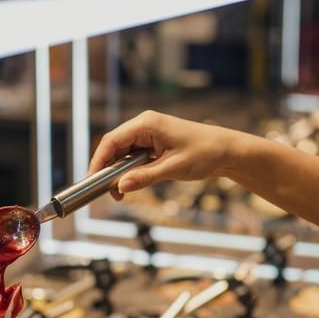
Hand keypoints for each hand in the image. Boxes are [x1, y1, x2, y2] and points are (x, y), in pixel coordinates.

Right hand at [88, 110, 247, 198]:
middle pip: (114, 147)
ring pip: (122, 153)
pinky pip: (133, 156)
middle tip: (107, 193)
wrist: (227, 151)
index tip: (91, 180)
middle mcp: (145, 125)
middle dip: (107, 170)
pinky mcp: (154, 143)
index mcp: (147, 124)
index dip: (98, 161)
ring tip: (120, 194)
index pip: (111, 141)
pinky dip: (129, 171)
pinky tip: (130, 185)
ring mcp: (149, 133)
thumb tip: (120, 187)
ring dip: (118, 172)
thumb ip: (145, 177)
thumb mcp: (173, 168)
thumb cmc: (204, 153)